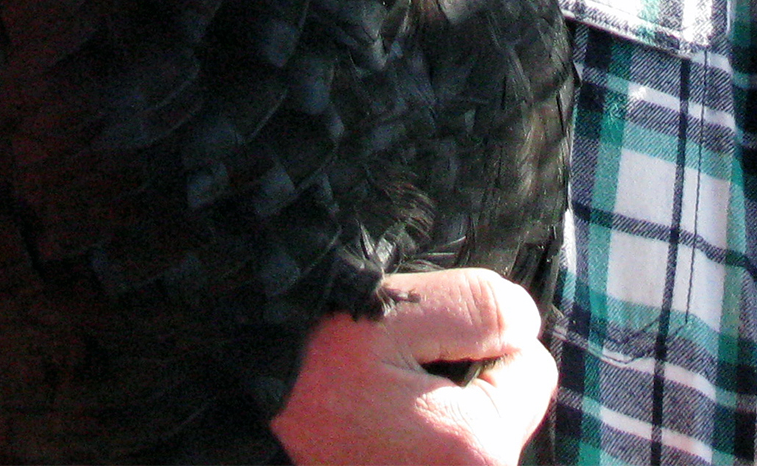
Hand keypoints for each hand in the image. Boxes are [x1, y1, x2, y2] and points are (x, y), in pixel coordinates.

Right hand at [271, 268, 555, 465]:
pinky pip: (424, 450)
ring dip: (430, 407)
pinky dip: (405, 435)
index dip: (486, 336)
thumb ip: (480, 307)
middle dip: (460, 378)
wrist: (225, 412)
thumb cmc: (306, 367)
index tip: (424, 337)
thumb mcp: (394, 310)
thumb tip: (522, 323)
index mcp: (475, 449)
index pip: (532, 369)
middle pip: (498, 409)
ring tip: (369, 399)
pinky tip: (362, 424)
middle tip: (390, 371)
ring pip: (462, 432)